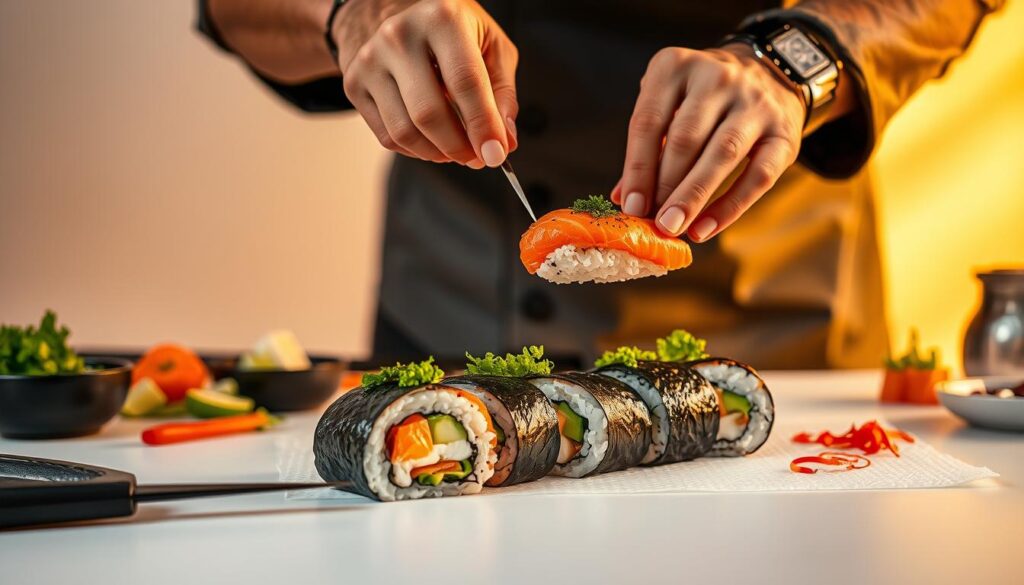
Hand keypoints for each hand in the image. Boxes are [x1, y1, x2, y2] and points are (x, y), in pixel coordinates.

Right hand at [333, 0, 517, 167]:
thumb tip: (504, 140)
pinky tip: (432, 141)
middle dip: (459, 147)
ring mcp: (371, 59)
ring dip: (437, 153)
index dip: (483, 125)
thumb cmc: (449, 32)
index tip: (496, 154)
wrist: (391, 13)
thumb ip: (502, 93)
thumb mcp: (490, 45)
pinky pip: (388, 136)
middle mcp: (399, 35)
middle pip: (429, 113)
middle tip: (478, 158)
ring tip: (457, 150)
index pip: (465, 82)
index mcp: (441, 18)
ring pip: (405, 131)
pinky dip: (416, 150)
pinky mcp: (354, 83)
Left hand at [612, 44, 804, 240]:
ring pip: (722, 154)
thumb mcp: (669, 105)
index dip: (638, 168)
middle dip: (664, 186)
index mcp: (676, 66)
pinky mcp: (783, 132)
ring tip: (674, 227)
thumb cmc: (703, 98)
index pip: (649, 121)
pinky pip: (757, 176)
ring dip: (693, 196)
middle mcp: (717, 77)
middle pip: (685, 139)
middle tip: (652, 221)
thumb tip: (624, 198)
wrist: (770, 73)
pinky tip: (705, 228)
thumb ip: (648, 147)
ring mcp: (754, 103)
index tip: (631, 206)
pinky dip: (729, 207)